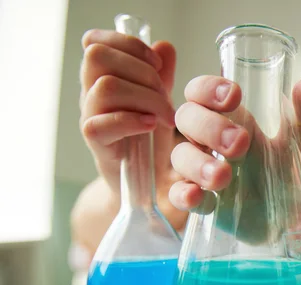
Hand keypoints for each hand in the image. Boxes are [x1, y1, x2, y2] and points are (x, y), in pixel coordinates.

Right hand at [79, 30, 178, 198]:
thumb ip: (161, 74)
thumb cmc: (151, 139)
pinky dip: (131, 121)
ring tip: (166, 116)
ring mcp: (90, 118)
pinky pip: (100, 124)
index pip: (95, 42)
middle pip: (98, 57)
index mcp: (102, 77)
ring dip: (145, 98)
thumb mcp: (159, 101)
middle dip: (142, 71)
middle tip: (167, 97)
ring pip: (104, 87)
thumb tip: (164, 47)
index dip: (128, 45)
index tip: (157, 63)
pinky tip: (151, 125)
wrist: (148, 183)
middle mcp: (90, 93)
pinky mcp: (97, 145)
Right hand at [168, 76, 300, 239]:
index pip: (200, 91)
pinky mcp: (200, 202)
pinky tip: (198, 196)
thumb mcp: (299, 142)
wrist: (286, 217)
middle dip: (209, 127)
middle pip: (186, 118)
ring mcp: (200, 171)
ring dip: (198, 163)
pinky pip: (178, 195)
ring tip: (226, 176)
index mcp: (227, 118)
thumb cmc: (283, 171)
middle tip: (241, 143)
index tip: (234, 96)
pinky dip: (184, 194)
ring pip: (179, 156)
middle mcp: (207, 141)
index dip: (207, 88)